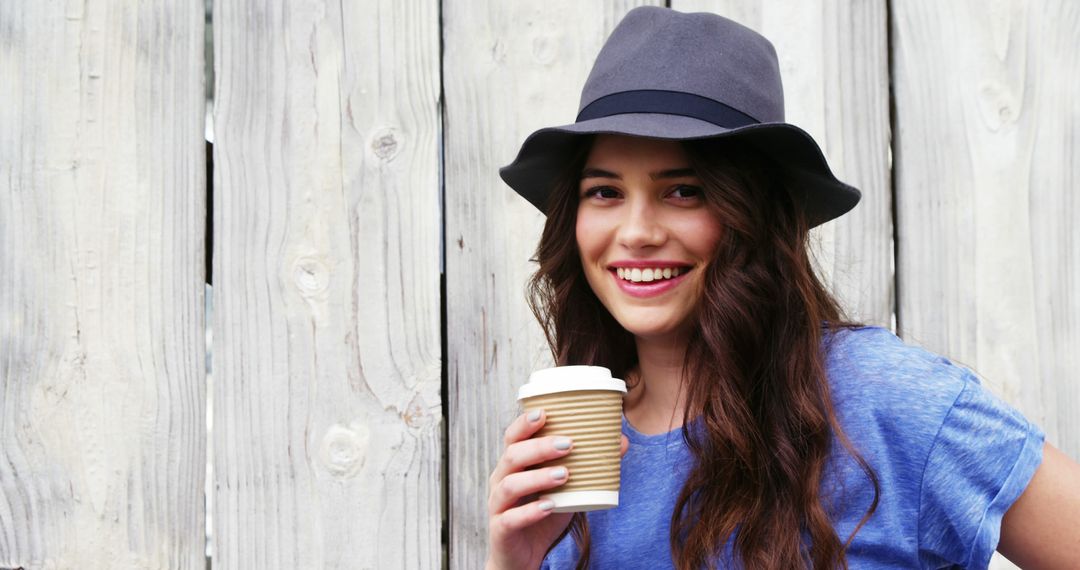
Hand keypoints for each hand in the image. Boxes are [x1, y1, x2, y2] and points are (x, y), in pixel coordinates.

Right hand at [486, 409, 629, 569]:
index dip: (524, 423)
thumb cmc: (543, 514)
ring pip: (510, 485)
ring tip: (565, 474)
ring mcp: (498, 505)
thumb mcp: (568, 489)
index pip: (513, 437)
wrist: (524, 557)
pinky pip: (511, 518)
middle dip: (539, 447)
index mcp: (513, 466)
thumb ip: (587, 468)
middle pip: (512, 455)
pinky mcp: (501, 530)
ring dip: (538, 477)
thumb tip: (621, 442)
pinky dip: (530, 512)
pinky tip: (549, 506)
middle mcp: (500, 481)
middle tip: (569, 444)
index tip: (544, 412)